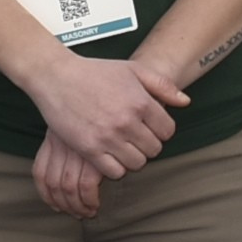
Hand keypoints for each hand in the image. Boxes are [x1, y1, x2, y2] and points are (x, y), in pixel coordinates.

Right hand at [21, 50, 183, 202]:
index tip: (149, 127)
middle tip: (135, 138)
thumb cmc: (95, 72)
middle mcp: (127, 121)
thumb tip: (185, 102)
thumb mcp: (133, 69)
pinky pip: (114, 172)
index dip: (161, 131)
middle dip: (147, 145)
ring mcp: (108, 137)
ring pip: (136, 164)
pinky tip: (110, 154)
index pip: (167, 131)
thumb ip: (162, 85)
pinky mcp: (89, 149)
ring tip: (123, 146)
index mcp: (141, 102)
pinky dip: (115, 167)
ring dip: (133, 157)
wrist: (56, 77)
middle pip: (154, 150)